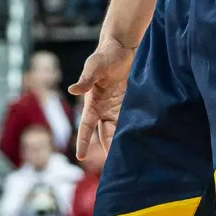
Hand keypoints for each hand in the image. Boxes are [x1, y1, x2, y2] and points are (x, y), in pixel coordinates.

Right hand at [68, 35, 135, 166]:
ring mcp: (117, 108)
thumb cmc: (105, 55)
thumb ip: (86, 79)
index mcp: (92, 102)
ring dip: (121, 144)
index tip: (80, 157)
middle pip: (104, 134)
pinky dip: (134, 132)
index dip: (82, 141)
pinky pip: (131, 122)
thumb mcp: (94, 65)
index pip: (85, 126)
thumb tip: (72, 90)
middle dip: (108, 149)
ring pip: (119, 131)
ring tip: (129, 161)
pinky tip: (142, 144)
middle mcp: (103, 108)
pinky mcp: (129, 104)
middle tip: (114, 168)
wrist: (124, 47)